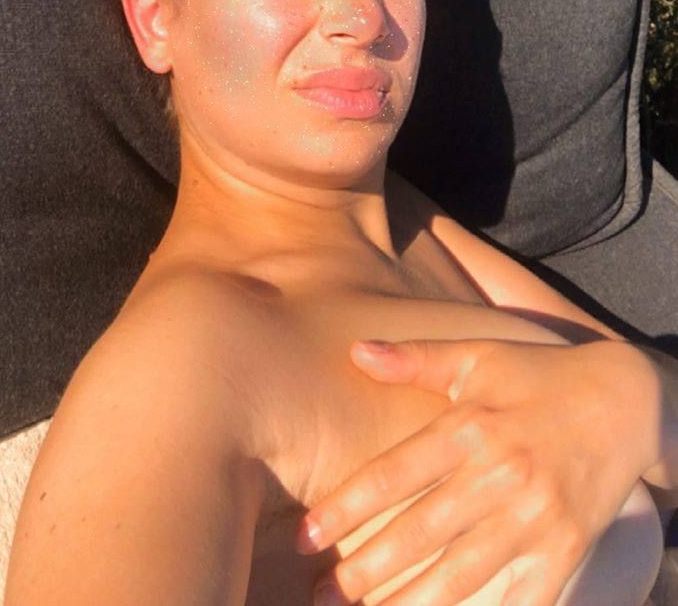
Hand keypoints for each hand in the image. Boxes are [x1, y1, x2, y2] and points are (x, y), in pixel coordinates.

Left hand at [296, 336, 655, 604]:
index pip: (395, 473)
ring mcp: (536, 516)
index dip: (346, 506)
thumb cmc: (540, 377)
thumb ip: (417, 358)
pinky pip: (519, 598)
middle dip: (366, 568)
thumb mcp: (479, 357)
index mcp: (472, 425)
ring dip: (409, 602)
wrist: (628, 402)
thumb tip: (356, 351)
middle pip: (421, 532)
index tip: (305, 537)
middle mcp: (502, 473)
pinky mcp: (566, 549)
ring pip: (461, 573)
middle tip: (323, 595)